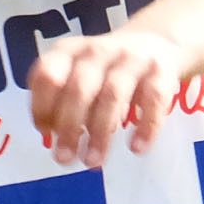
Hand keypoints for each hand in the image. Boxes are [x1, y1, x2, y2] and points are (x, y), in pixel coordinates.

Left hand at [29, 29, 186, 166]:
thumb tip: (52, 133)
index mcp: (69, 51)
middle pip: (79, 88)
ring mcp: (131, 59)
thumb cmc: (105, 69)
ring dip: (101, 132)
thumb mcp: (76, 73)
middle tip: (64, 158)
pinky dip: (146, 126)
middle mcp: (98, 51)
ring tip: (93, 161)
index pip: (48, 75)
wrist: (155, 42)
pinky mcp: (162, 71)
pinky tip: (137, 148)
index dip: (42, 106)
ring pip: (113, 95)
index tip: (46, 133)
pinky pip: (154, 99)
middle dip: (69, 126)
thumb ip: (61, 99)